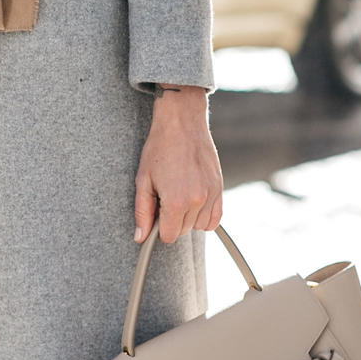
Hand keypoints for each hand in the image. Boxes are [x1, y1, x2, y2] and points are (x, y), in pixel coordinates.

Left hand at [134, 86, 223, 244]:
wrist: (181, 122)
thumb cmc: (160, 148)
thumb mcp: (143, 180)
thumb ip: (142, 212)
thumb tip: (141, 237)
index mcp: (175, 201)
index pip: (168, 236)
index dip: (158, 228)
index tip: (155, 214)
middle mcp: (197, 201)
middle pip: (183, 231)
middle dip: (172, 221)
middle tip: (164, 198)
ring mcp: (211, 194)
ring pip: (199, 226)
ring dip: (188, 218)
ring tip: (179, 195)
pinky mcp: (219, 187)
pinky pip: (216, 218)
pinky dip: (205, 216)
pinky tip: (194, 203)